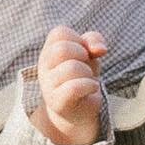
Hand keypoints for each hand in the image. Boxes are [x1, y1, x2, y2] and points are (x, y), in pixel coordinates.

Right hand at [30, 26, 106, 144]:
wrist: (77, 111)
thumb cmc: (81, 77)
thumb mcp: (89, 54)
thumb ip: (93, 40)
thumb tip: (99, 49)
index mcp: (49, 51)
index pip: (59, 33)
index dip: (78, 39)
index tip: (84, 53)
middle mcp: (44, 67)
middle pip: (62, 49)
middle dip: (82, 55)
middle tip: (85, 67)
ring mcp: (48, 85)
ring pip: (72, 68)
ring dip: (88, 73)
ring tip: (88, 80)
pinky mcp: (56, 102)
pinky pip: (74, 88)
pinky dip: (90, 86)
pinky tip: (91, 89)